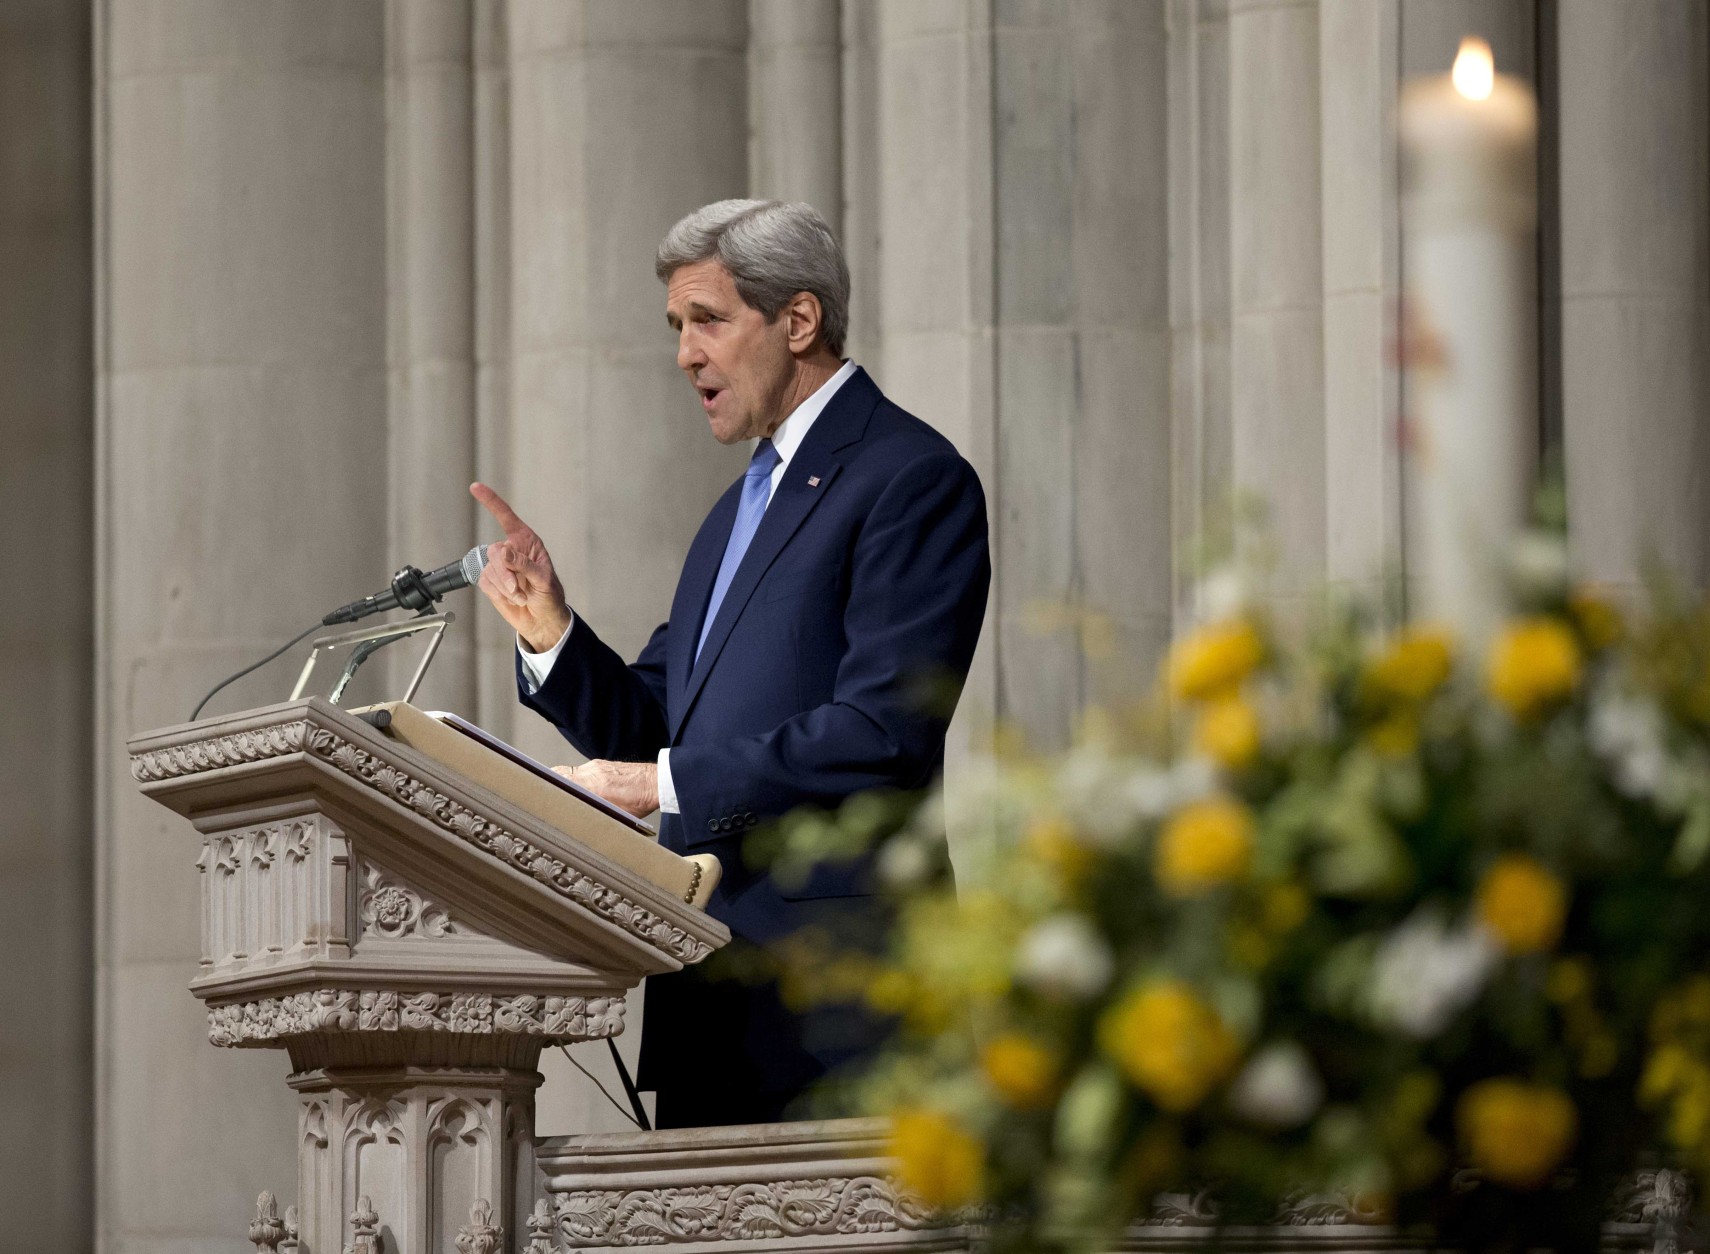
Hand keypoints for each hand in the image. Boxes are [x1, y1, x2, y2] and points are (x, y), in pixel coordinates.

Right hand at [470, 482, 571, 651]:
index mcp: (527, 542)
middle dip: (505, 574)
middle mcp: (511, 550)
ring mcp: (499, 565)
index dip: (491, 501)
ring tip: (521, 596)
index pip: (506, 517)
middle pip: (495, 552)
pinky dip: (498, 593)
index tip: (475, 487)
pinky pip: (485, 582)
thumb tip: (503, 552)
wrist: (541, 620)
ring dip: (504, 587)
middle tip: (519, 591)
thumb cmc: (549, 596)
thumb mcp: (543, 580)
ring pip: (489, 569)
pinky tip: (512, 598)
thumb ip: (524, 565)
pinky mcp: (490, 580)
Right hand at [555, 760, 659, 818]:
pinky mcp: (602, 764)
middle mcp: (592, 772)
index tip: (541, 795)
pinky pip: (582, 771)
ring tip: (562, 796)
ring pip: (571, 772)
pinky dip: (577, 780)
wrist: (657, 782)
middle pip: (560, 774)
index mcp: (593, 785)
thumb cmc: (640, 801)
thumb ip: (592, 813)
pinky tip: (582, 791)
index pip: (559, 781)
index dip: (547, 788)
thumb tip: (575, 818)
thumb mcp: (614, 815)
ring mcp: (596, 766)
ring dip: (565, 782)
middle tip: (546, 796)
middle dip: (551, 784)